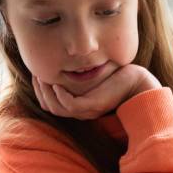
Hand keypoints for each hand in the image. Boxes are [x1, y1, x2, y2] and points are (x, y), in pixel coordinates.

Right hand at [32, 64, 160, 119]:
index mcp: (79, 106)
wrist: (137, 82)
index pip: (50, 105)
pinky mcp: (93, 105)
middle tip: (35, 74)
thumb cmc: (117, 76)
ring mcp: (87, 110)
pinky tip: (56, 83)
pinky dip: (60, 96)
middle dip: (39, 91)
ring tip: (42, 77)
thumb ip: (77, 73)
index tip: (36, 75)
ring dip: (46, 93)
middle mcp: (81, 111)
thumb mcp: (92, 74)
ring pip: (57, 108)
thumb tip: (61, 61)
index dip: (39, 91)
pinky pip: (70, 105)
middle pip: (50, 107)